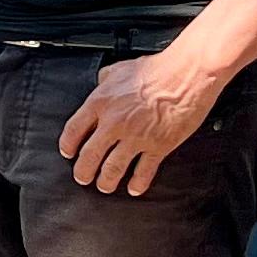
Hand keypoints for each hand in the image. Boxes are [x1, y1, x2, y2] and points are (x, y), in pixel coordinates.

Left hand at [58, 49, 224, 194]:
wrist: (188, 74)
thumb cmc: (159, 68)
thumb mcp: (121, 68)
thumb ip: (105, 80)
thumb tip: (100, 83)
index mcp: (101, 102)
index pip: (73, 131)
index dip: (68, 146)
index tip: (68, 153)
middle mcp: (115, 122)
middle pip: (89, 156)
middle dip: (83, 171)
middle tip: (82, 177)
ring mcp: (136, 137)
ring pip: (113, 168)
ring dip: (106, 181)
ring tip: (104, 186)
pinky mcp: (159, 146)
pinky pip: (144, 171)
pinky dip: (137, 183)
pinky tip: (134, 188)